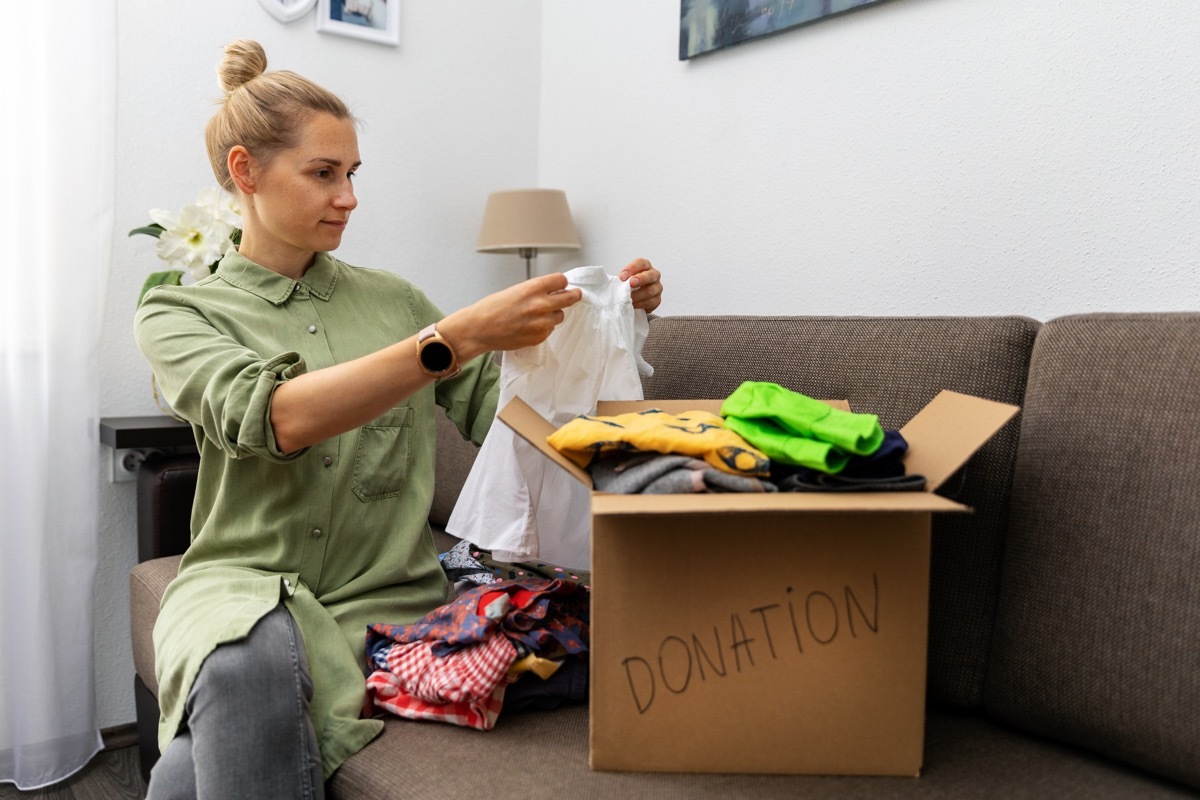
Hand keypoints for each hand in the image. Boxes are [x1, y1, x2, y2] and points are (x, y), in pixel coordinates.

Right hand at [441, 273, 582, 358]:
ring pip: (560, 316)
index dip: (561, 283)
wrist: (479, 329)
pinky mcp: (539, 337)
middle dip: (573, 295)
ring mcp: (542, 322)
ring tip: (536, 315)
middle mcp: (541, 304)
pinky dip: (544, 327)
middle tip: (575, 294)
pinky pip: (550, 329)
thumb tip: (553, 291)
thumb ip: (536, 290)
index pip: (561, 280)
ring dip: (553, 314)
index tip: (562, 285)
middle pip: (570, 298)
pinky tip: (529, 326)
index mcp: (533, 288)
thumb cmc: (492, 308)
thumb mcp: (515, 290)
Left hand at [618, 258, 662, 312]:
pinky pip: (651, 302)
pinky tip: (633, 305)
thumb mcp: (623, 279)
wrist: (632, 299)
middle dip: (641, 279)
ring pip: (651, 290)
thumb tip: (616, 282)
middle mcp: (654, 275)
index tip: (622, 276)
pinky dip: (641, 304)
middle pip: (651, 275)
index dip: (632, 268)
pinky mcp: (657, 300)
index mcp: (645, 266)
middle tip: (631, 283)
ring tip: (628, 299)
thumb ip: (621, 278)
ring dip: (638, 295)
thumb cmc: (627, 286)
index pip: (641, 263)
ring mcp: (657, 288)